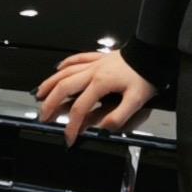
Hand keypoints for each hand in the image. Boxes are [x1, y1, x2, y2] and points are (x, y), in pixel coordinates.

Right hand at [35, 47, 157, 145]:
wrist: (151, 54)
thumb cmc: (145, 75)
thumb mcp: (136, 100)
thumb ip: (118, 116)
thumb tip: (103, 128)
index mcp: (100, 84)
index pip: (80, 108)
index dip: (72, 125)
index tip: (69, 137)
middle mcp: (93, 72)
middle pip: (64, 88)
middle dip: (50, 104)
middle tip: (43, 116)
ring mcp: (94, 63)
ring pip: (66, 72)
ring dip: (50, 83)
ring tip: (40, 94)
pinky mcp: (99, 57)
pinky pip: (78, 58)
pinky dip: (66, 63)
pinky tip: (59, 67)